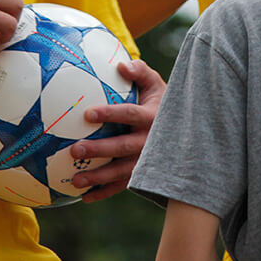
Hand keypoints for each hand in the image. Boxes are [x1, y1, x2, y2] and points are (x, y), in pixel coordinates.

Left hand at [69, 58, 165, 201]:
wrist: (185, 129)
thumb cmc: (160, 101)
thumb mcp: (155, 83)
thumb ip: (140, 71)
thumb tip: (121, 65)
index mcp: (153, 117)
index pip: (129, 114)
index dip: (110, 114)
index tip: (88, 114)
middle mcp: (151, 141)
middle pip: (123, 147)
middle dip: (99, 150)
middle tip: (75, 149)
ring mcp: (148, 161)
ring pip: (122, 171)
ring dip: (98, 176)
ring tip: (75, 179)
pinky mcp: (144, 175)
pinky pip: (123, 185)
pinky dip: (104, 192)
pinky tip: (85, 196)